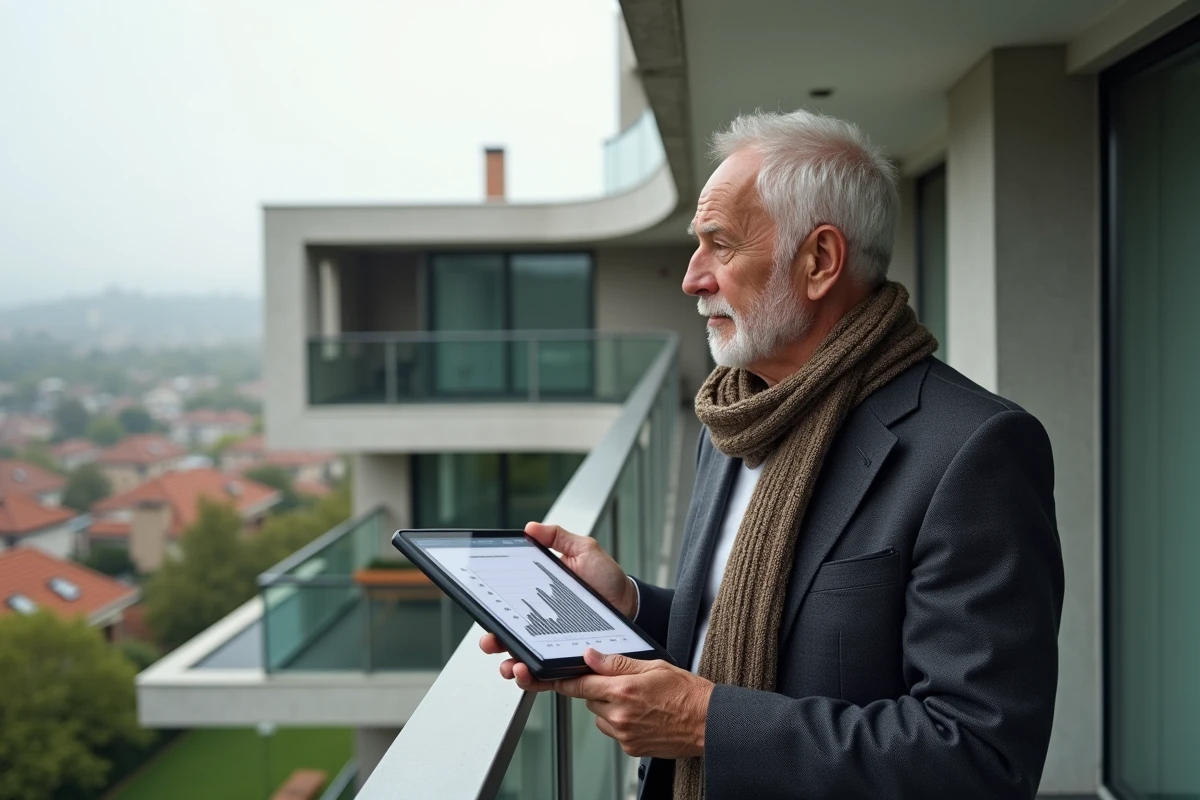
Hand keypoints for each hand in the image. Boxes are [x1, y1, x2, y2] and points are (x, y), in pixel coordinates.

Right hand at [479, 522, 636, 672]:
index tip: (482, 607)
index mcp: (539, 594)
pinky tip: (527, 674)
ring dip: (509, 664)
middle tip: (489, 641)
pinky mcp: (565, 659)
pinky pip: (544, 673)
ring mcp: (552, 642)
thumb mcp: (584, 550)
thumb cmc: (607, 579)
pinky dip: (531, 678)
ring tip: (509, 665)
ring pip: (521, 657)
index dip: (492, 608)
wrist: (631, 605)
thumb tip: (530, 528)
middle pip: (508, 634)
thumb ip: (558, 537)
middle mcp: (541, 620)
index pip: (509, 603)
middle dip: (492, 640)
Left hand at [556, 649, 711, 758]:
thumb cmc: (687, 693)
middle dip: (600, 690)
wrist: (708, 723)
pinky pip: (613, 732)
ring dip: (609, 708)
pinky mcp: (631, 748)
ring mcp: (625, 734)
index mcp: (624, 690)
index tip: (555, 679)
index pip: (581, 686)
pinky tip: (642, 715)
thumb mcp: (653, 666)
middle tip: (624, 684)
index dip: (566, 681)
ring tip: (637, 701)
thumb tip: (591, 656)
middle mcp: (620, 715)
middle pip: (590, 700)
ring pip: (600, 717)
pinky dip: (620, 723)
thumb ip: (618, 663)